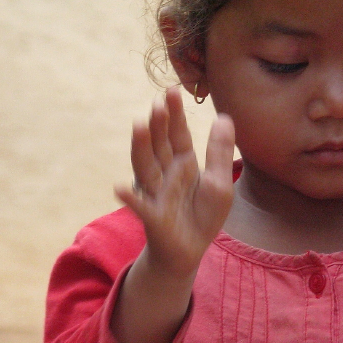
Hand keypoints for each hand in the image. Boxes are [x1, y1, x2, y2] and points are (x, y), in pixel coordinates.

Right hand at [115, 87, 234, 278]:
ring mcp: (156, 193)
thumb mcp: (220, 183)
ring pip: (146, 167)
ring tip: (138, 126)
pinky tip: (119, 188)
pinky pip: (140, 206)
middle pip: (160, 145)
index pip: (177, 134)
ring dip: (141, 147)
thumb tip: (223, 117)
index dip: (175, 115)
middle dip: (158, 124)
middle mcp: (165, 174)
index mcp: (183, 164)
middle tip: (158, 102)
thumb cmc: (203, 216)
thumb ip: (220, 152)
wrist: (189, 252)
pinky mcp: (152, 217)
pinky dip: (130, 198)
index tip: (172, 91)